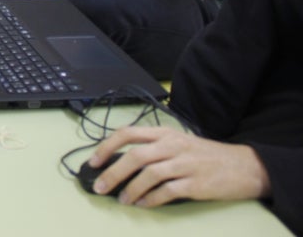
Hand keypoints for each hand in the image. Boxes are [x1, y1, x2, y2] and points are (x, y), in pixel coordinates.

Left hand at [88, 126, 270, 207]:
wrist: (244, 166)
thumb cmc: (207, 156)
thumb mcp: (179, 143)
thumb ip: (154, 149)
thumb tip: (121, 164)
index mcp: (165, 134)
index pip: (128, 133)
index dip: (106, 146)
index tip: (93, 161)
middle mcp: (173, 146)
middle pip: (135, 156)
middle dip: (113, 172)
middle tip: (100, 186)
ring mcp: (185, 164)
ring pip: (149, 174)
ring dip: (131, 189)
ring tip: (122, 200)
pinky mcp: (195, 183)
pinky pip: (167, 191)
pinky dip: (152, 199)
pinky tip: (144, 204)